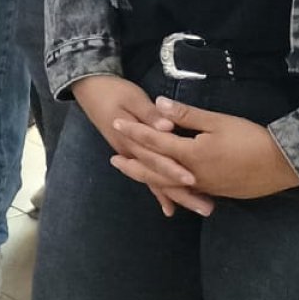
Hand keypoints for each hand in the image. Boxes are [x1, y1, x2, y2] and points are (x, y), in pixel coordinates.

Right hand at [72, 75, 207, 216]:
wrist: (91, 90)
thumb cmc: (113, 91)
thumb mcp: (132, 97)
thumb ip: (150, 114)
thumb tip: (167, 127)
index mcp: (131, 138)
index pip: (155, 156)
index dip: (173, 168)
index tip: (193, 179)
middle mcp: (131, 152)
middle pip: (158, 176)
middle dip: (182, 192)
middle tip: (206, 207)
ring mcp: (132, 156)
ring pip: (155, 181)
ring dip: (177, 196)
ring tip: (201, 209)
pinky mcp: (134, 156)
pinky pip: (149, 178)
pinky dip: (160, 193)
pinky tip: (170, 208)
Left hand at [110, 97, 298, 202]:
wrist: (283, 165)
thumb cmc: (251, 139)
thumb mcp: (218, 122)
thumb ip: (187, 115)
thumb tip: (158, 104)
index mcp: (191, 155)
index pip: (155, 142)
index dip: (134, 132)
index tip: (116, 124)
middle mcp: (192, 175)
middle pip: (154, 170)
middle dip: (133, 164)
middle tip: (113, 159)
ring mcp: (204, 186)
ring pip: (168, 184)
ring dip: (148, 178)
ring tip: (132, 173)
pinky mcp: (215, 192)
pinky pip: (184, 191)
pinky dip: (169, 188)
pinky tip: (164, 186)